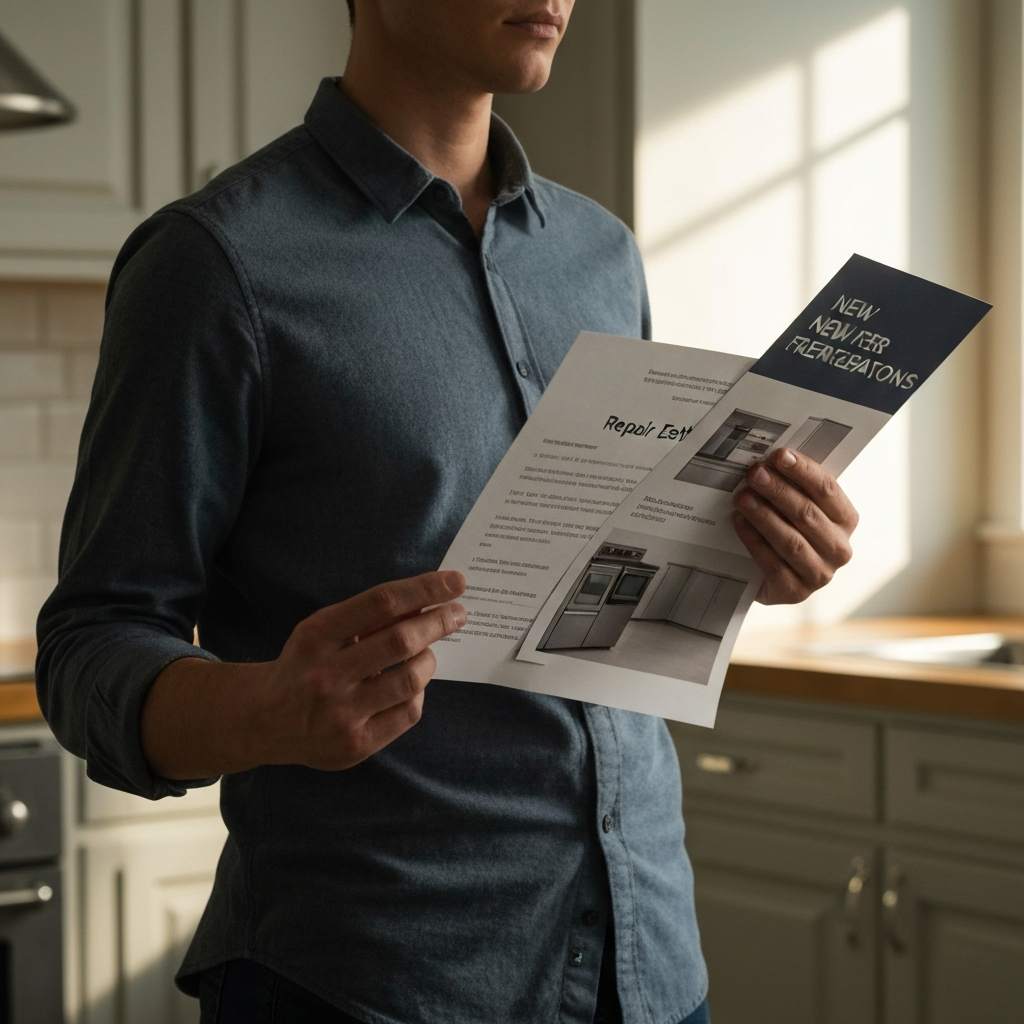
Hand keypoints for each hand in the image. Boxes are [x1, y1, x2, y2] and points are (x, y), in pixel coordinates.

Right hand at [253, 571, 466, 769]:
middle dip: (438, 623)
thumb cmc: (307, 663)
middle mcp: (327, 674)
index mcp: (317, 635)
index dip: (424, 589)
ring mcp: (341, 713)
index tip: (454, 582)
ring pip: (410, 679)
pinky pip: (408, 712)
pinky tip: (410, 686)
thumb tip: (427, 602)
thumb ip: (368, 618)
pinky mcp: (356, 745)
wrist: (265, 720)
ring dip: (428, 660)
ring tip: (427, 653)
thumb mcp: (324, 630)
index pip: (381, 602)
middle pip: (401, 641)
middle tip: (458, 614)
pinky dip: (417, 693)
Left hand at [731, 448, 857, 604]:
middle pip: (808, 514)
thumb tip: (768, 460)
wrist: (769, 576)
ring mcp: (820, 574)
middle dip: (779, 491)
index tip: (779, 455)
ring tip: (743, 497)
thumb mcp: (794, 506)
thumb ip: (791, 486)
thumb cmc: (786, 529)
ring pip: (792, 541)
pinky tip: (740, 522)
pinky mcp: (796, 591)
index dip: (803, 471)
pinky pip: (774, 564)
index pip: (827, 490)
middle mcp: (839, 548)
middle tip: (754, 473)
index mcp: (845, 520)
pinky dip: (755, 541)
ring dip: (764, 515)